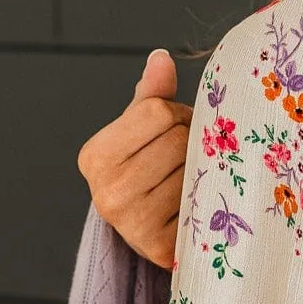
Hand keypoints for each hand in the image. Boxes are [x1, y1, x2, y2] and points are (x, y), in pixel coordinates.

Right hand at [76, 49, 192, 268]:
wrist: (146, 229)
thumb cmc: (143, 170)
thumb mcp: (139, 130)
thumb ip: (151, 95)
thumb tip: (161, 58)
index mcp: (94, 156)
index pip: (157, 111)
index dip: (175, 113)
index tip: (174, 128)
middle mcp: (107, 192)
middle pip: (179, 140)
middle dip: (191, 139)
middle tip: (186, 154)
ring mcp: (133, 223)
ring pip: (195, 168)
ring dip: (204, 166)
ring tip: (191, 175)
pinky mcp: (162, 245)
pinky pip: (204, 200)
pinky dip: (207, 196)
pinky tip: (196, 200)